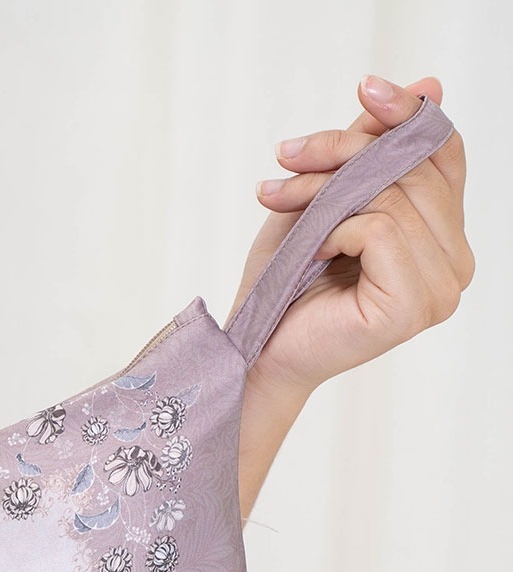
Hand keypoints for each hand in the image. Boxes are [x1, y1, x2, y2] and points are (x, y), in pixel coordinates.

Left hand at [230, 73, 473, 398]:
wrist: (254, 348)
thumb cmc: (285, 282)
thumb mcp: (327, 197)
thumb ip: (374, 149)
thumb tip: (432, 86)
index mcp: (443, 237)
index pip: (443, 154)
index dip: (407, 114)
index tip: (365, 87)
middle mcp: (455, 265)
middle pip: (414, 168)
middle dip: (341, 151)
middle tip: (283, 160)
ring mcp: (440, 291)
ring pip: (395, 196)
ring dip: (324, 189)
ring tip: (277, 200)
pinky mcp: (412, 308)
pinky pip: (381, 230)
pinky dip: (336, 230)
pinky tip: (313, 253)